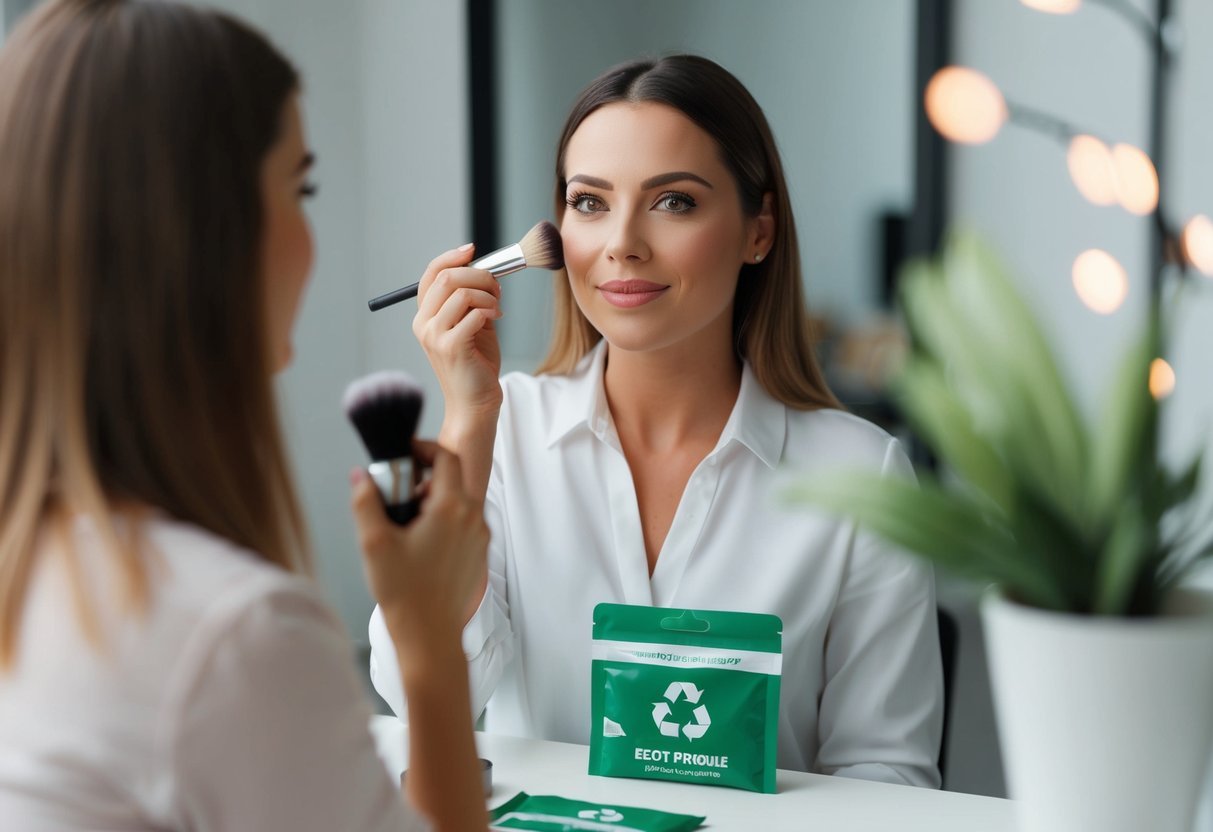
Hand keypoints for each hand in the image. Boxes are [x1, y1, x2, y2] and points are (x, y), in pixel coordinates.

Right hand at [350, 441, 488, 651]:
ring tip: (406, 521)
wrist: (429, 635)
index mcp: (452, 509)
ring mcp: (480, 537)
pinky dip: (444, 520)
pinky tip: (419, 541)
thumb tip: (361, 475)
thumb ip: (365, 501)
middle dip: (425, 477)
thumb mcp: (374, 542)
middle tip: (399, 492)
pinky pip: (464, 523)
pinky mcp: (479, 553)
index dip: (424, 448)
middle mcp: (473, 518)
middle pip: (453, 478)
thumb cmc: (405, 593)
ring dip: (434, 500)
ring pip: (459, 501)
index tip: (405, 454)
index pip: (446, 457)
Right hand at [412, 245, 503, 421]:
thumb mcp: (472, 323)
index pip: (430, 274)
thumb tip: (485, 270)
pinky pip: (473, 313)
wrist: (475, 402)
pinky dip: (490, 310)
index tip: (472, 250)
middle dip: (478, 274)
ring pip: (462, 292)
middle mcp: (423, 324)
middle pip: (446, 277)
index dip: (451, 257)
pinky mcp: (450, 347)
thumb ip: (471, 299)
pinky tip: (496, 319)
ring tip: (497, 308)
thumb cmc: (476, 364)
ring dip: (488, 294)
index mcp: (425, 316)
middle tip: (496, 287)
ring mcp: (434, 336)